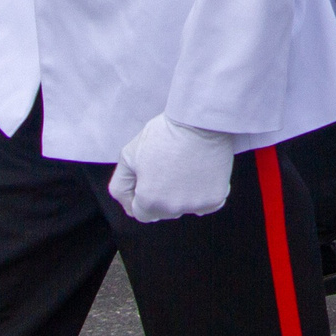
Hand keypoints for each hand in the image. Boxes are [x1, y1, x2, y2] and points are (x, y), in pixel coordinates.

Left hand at [107, 115, 234, 221]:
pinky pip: (206, 204)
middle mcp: (172, 209)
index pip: (140, 213)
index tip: (151, 176)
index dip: (143, 193)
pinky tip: (201, 172)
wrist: (199, 122)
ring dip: (183, 194)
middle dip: (163, 195)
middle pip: (163, 212)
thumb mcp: (129, 155)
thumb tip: (128, 204)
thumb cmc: (164, 134)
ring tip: (185, 167)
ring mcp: (195, 205)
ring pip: (185, 207)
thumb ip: (120, 185)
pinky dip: (204, 192)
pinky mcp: (215, 198)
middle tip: (169, 168)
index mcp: (148, 201)